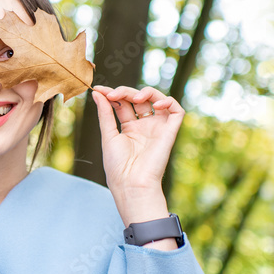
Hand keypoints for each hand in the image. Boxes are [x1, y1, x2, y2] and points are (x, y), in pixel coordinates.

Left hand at [91, 85, 183, 224]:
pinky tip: (156, 104)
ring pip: (158, 99)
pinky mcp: (170, 131)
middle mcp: (144, 126)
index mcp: (129, 128)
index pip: (123, 103)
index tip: (99, 90)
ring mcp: (157, 128)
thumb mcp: (108, 135)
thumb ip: (105, 113)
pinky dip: (168, 101)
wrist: (131, 183)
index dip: (113, 93)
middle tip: (112, 95)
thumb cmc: (118, 166)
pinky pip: (176, 110)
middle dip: (125, 92)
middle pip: (139, 99)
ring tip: (134, 98)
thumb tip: (97, 93)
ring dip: (146, 92)